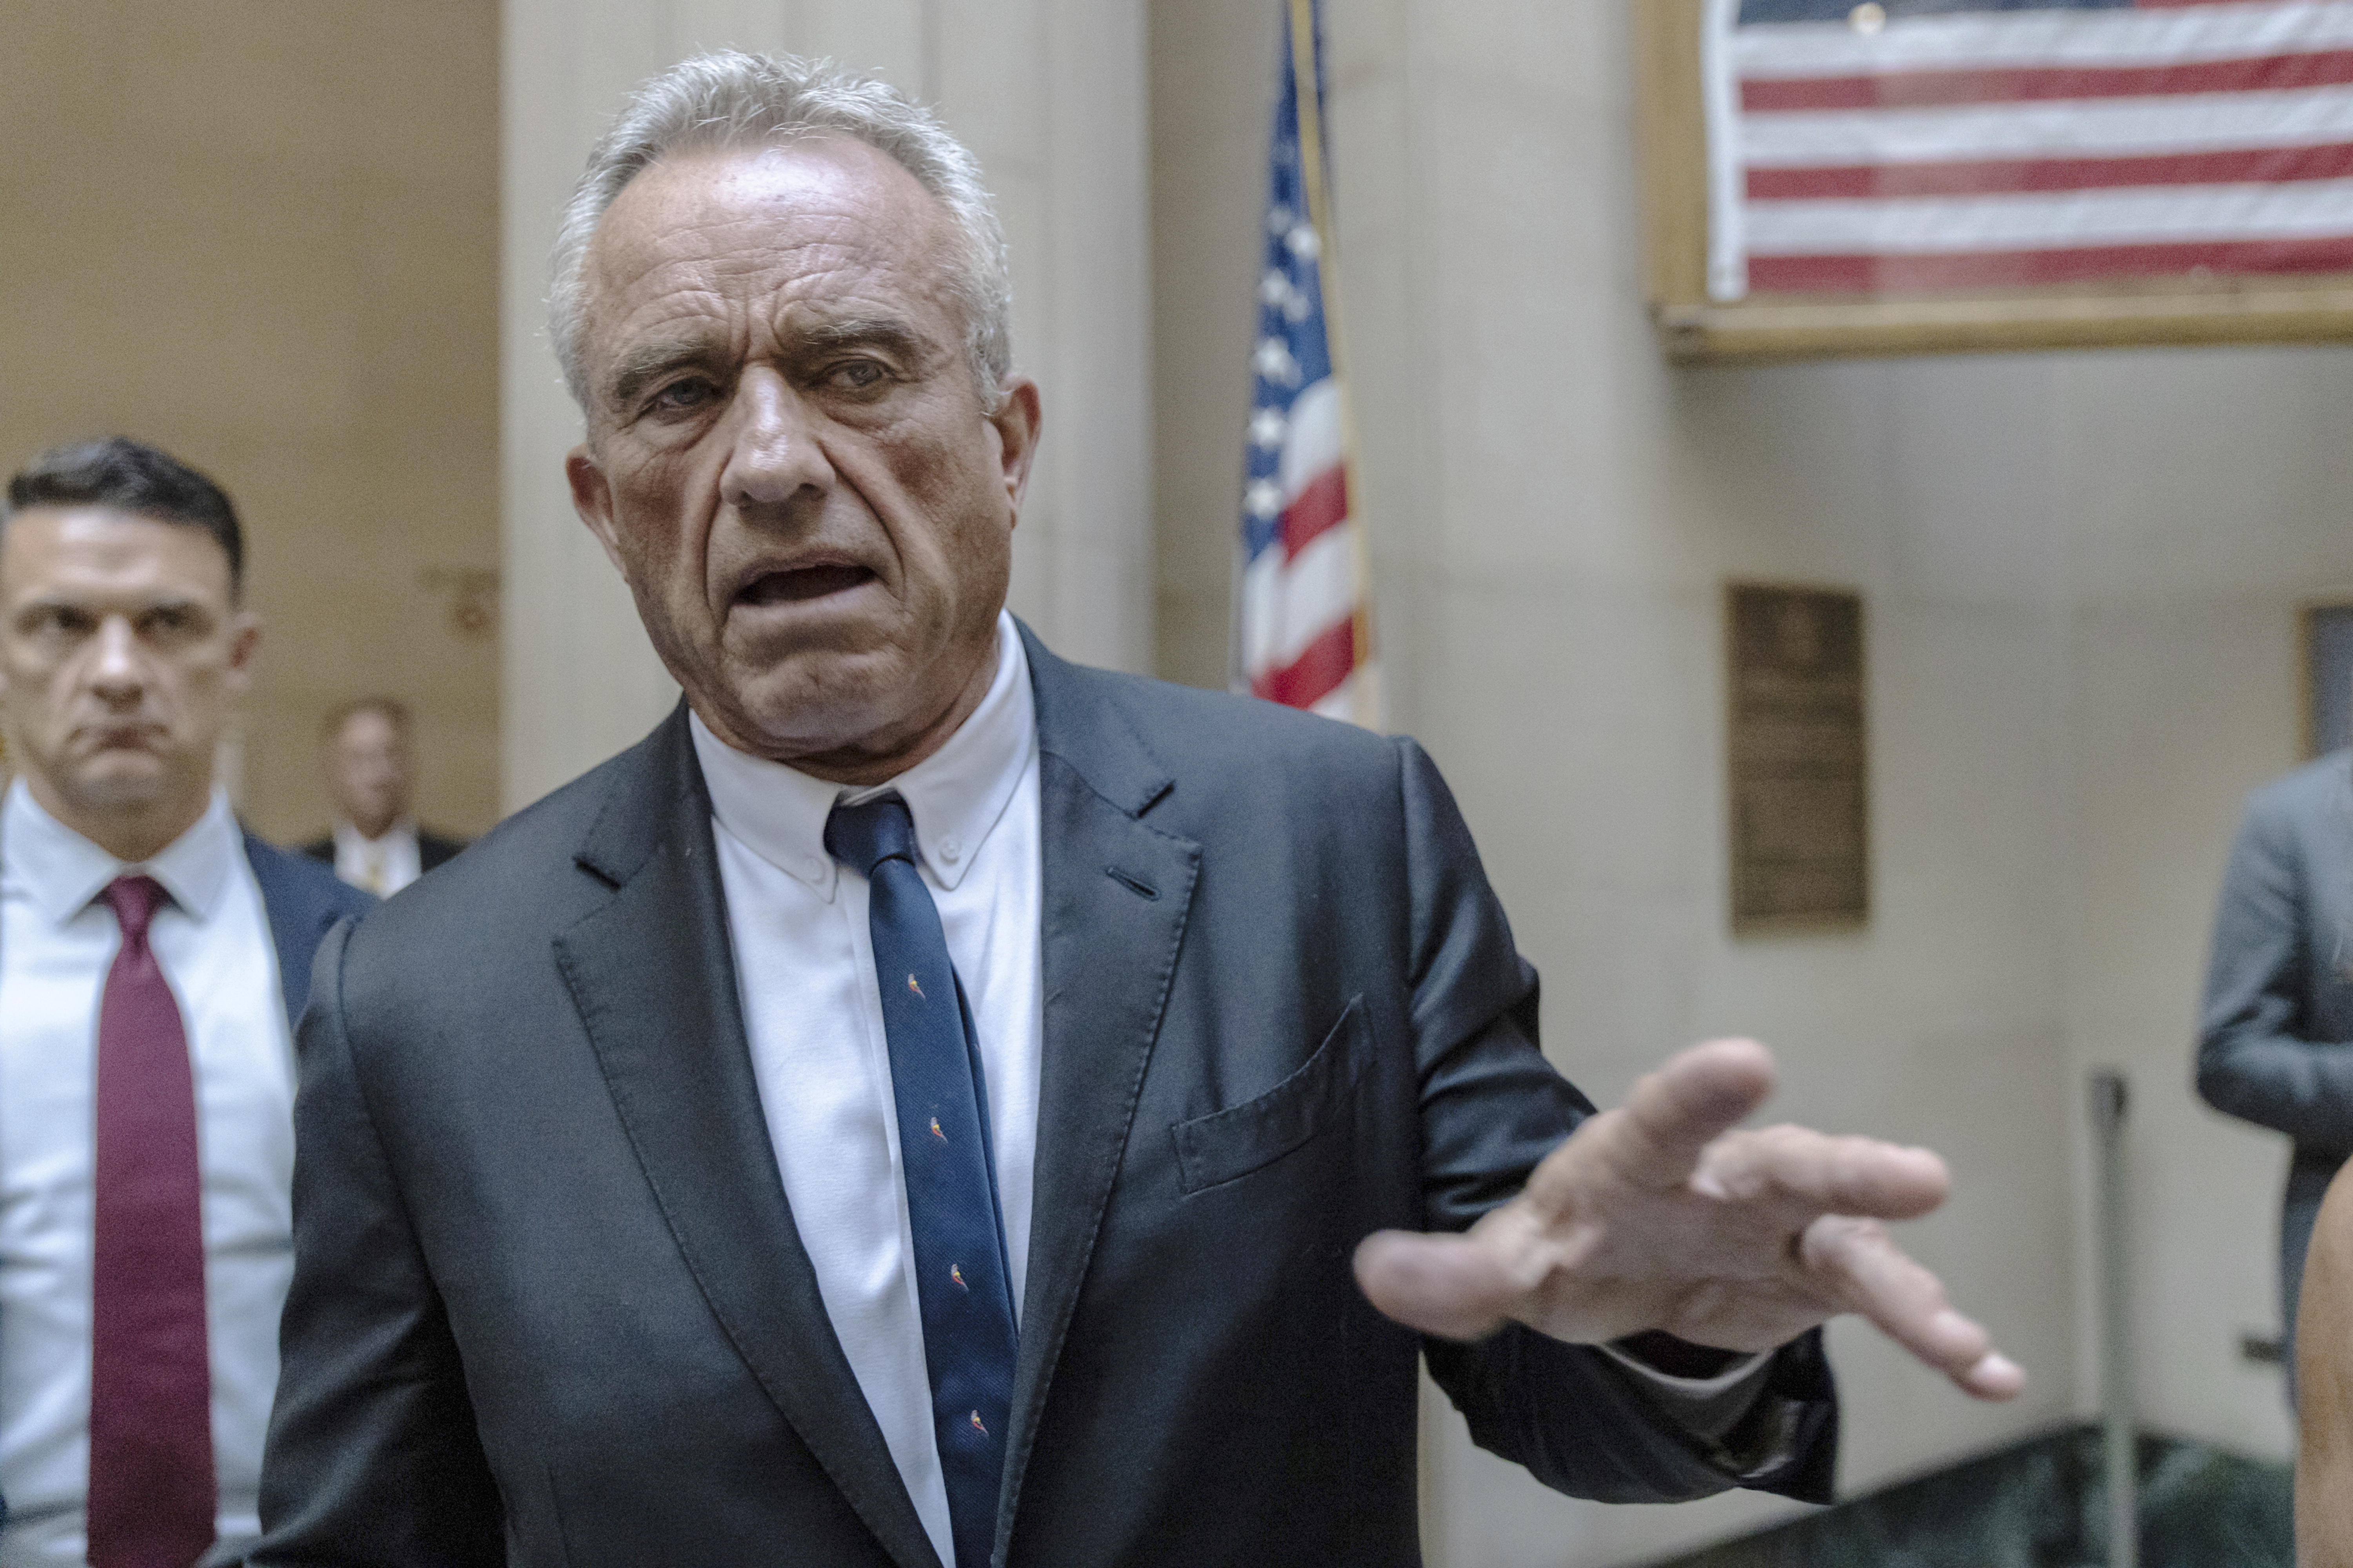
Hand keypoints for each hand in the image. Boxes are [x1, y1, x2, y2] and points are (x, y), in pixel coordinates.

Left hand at [1352, 1038, 2023, 1399]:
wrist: (1629, 1263)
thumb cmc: (1572, 1244)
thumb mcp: (1508, 1264)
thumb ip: (1450, 1275)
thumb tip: (1371, 1275)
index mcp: (1639, 1160)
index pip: (1661, 1117)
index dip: (1699, 1091)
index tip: (1746, 1061)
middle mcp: (1727, 1177)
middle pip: (1788, 1163)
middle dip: (1849, 1170)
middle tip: (1916, 1176)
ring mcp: (1787, 1225)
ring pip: (1856, 1240)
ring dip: (1910, 1285)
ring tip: (1959, 1335)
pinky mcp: (1826, 1275)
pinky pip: (1891, 1303)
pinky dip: (1941, 1335)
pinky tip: (1990, 1372)